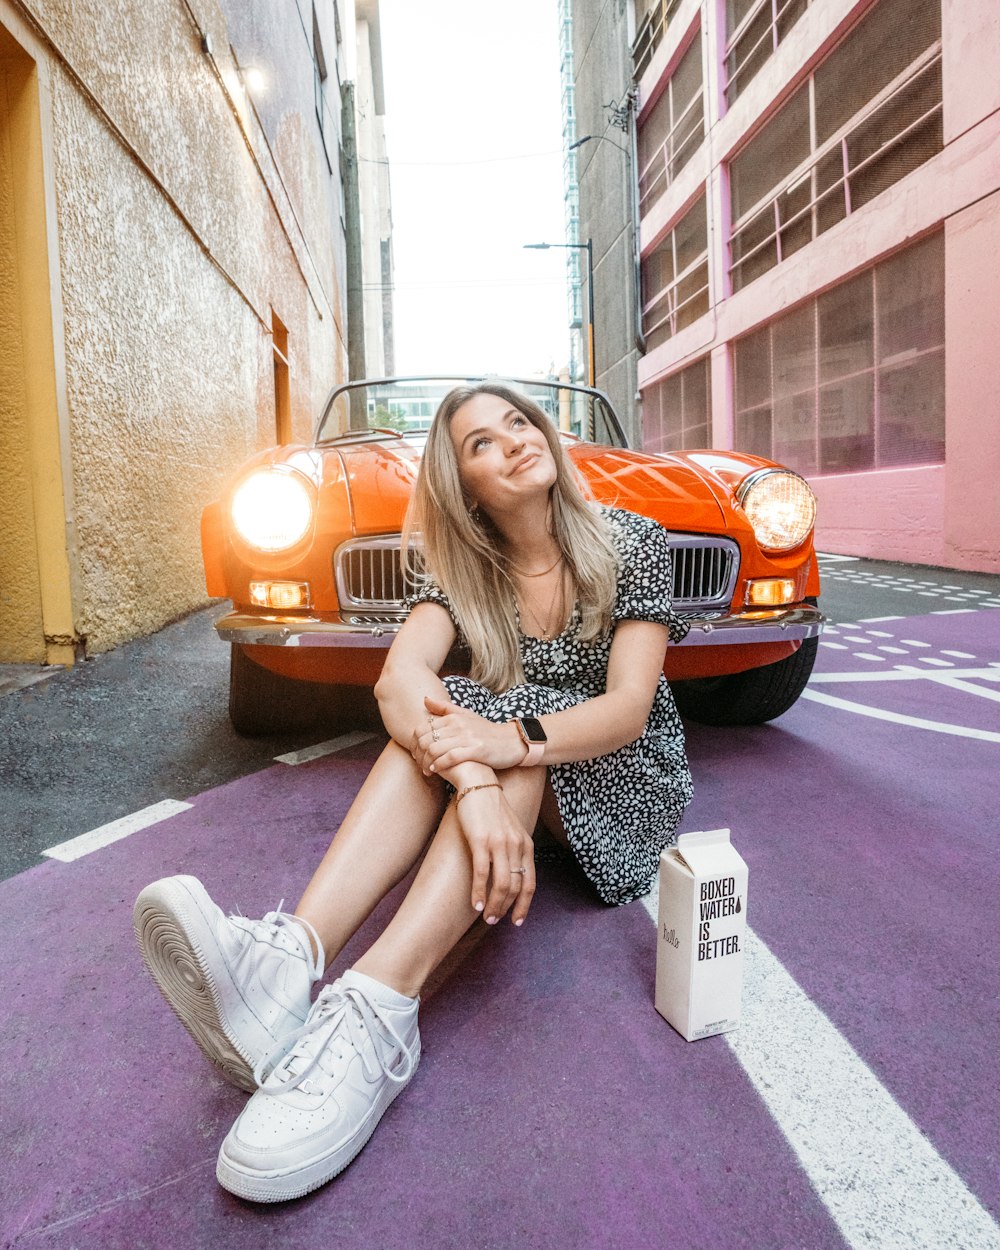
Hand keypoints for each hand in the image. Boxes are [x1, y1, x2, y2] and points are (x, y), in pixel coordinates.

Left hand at [412, 695, 526, 775]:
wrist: (512, 742)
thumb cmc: (486, 731)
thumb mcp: (465, 715)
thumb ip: (444, 708)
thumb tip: (424, 699)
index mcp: (453, 716)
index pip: (422, 728)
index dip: (413, 742)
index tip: (415, 753)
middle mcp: (459, 725)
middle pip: (426, 739)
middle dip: (418, 754)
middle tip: (418, 763)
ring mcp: (468, 737)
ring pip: (435, 749)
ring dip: (426, 762)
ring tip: (426, 770)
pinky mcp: (476, 750)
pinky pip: (451, 758)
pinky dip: (439, 765)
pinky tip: (436, 770)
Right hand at [455, 783, 535, 925]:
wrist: (478, 784)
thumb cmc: (490, 810)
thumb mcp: (510, 830)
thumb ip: (513, 850)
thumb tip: (509, 876)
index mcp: (526, 845)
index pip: (530, 883)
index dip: (524, 905)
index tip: (516, 921)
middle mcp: (516, 845)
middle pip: (515, 887)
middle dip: (505, 908)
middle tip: (494, 921)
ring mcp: (499, 843)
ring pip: (501, 884)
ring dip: (494, 905)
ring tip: (485, 917)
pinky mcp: (481, 840)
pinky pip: (483, 873)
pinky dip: (479, 893)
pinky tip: (475, 904)